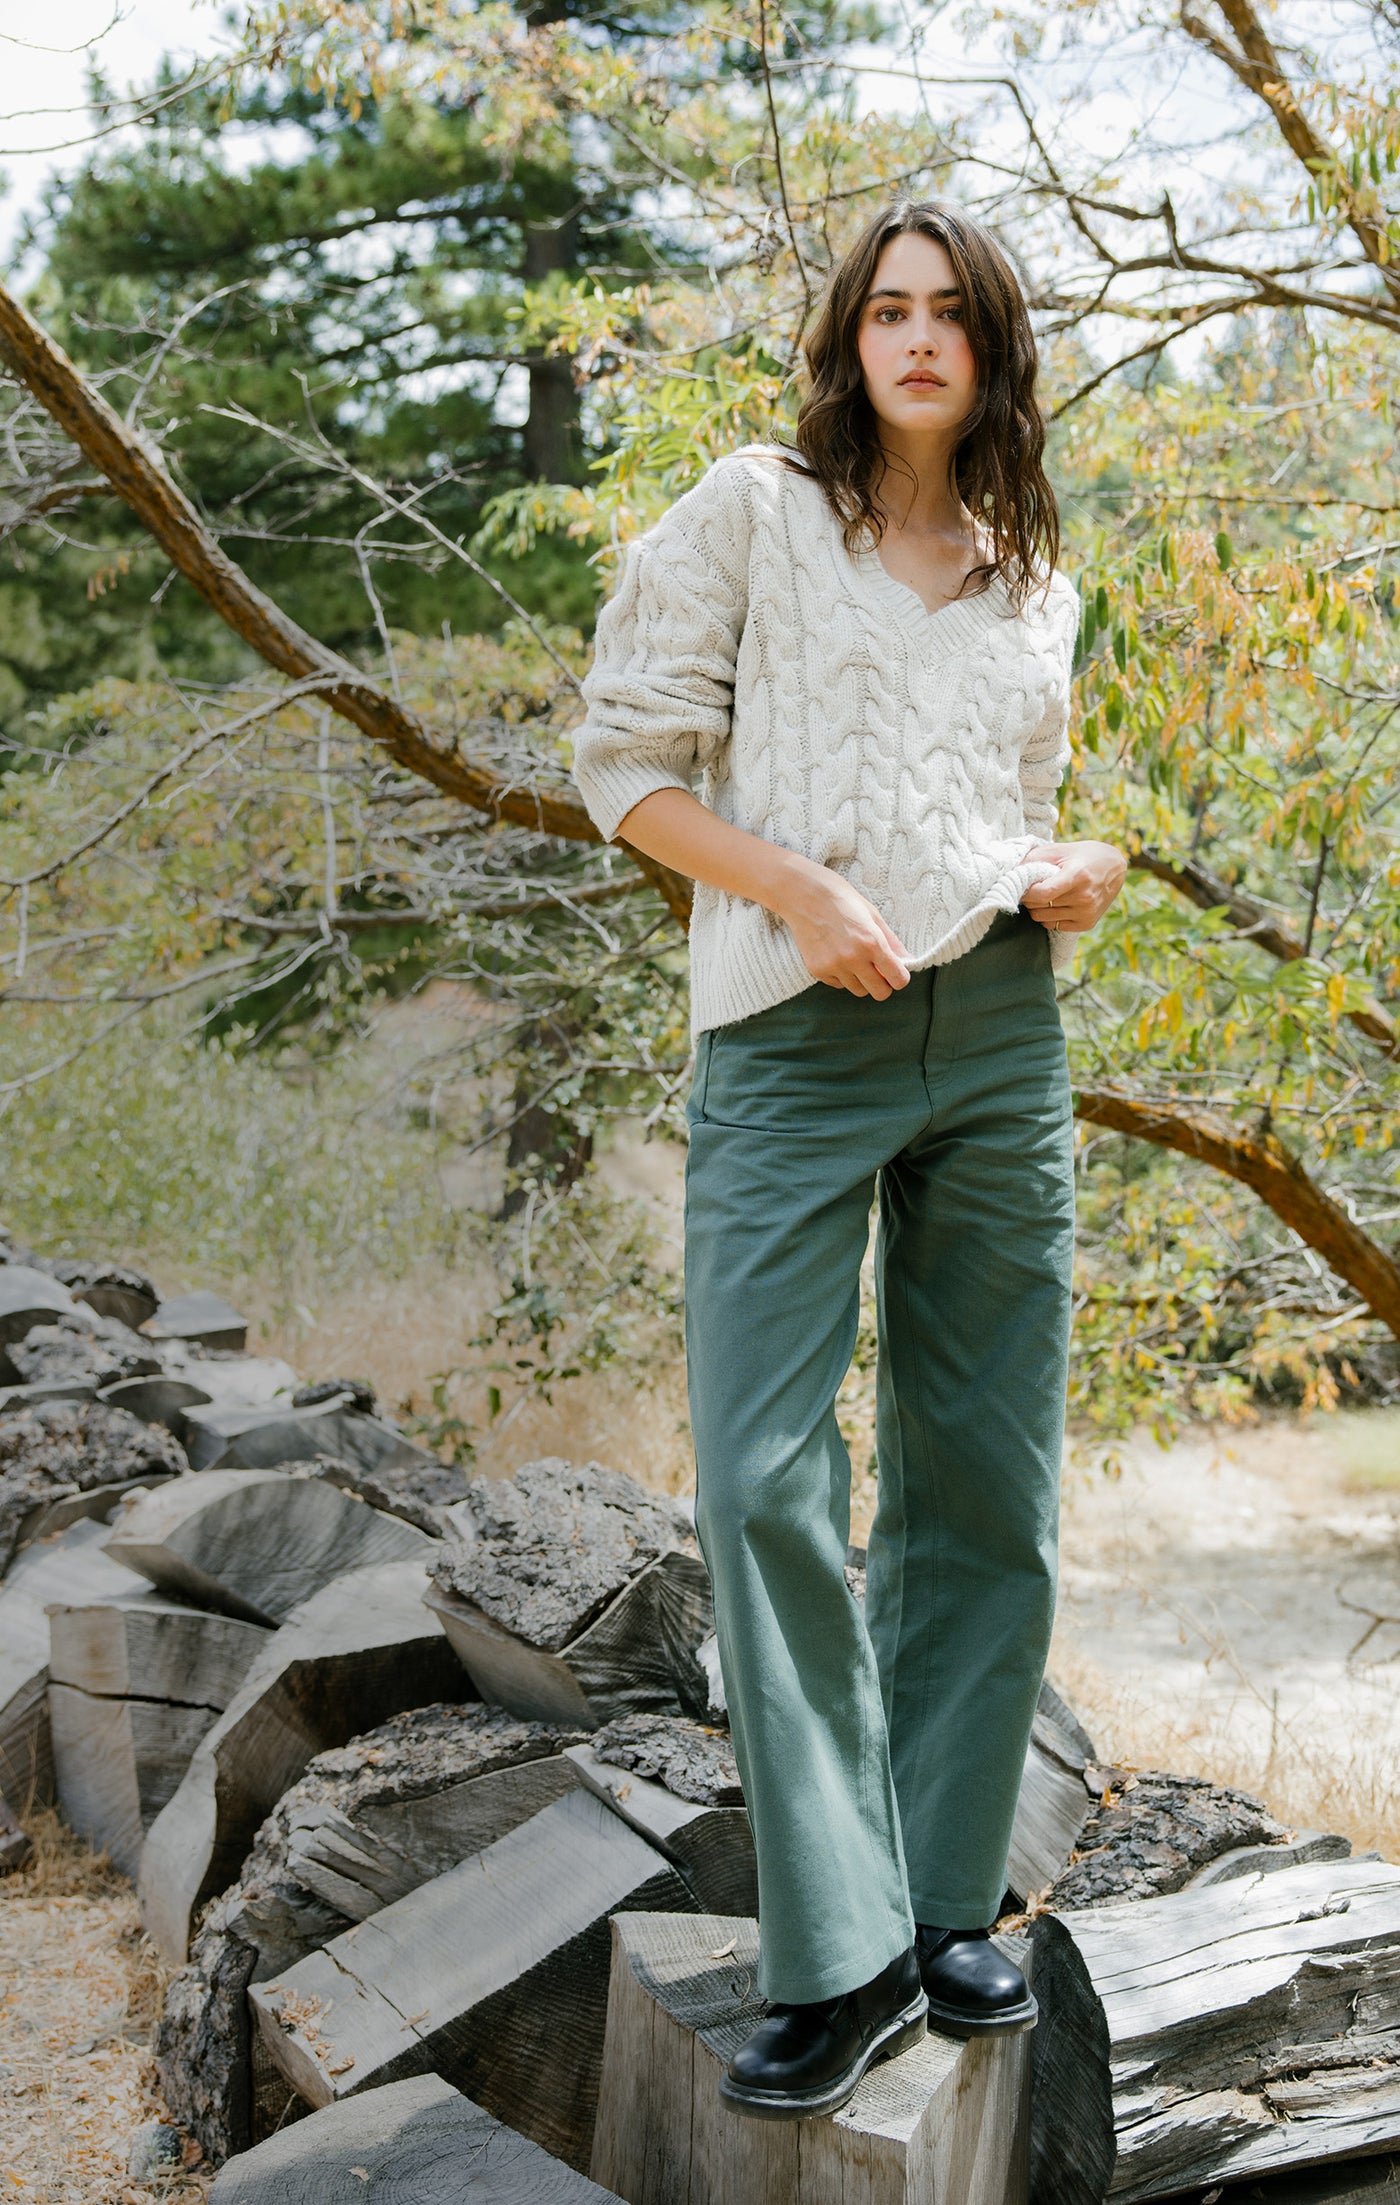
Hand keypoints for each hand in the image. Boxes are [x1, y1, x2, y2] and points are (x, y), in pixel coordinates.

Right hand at [779, 859, 910, 997]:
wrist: (802, 893)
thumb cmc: (840, 898)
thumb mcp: (872, 914)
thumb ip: (892, 942)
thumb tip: (909, 961)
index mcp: (872, 942)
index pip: (898, 980)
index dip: (900, 977)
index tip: (896, 971)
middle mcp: (853, 958)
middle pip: (880, 993)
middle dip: (883, 984)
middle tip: (878, 970)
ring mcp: (833, 966)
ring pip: (858, 990)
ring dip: (861, 980)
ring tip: (854, 958)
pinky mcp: (817, 970)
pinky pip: (838, 984)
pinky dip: (842, 976)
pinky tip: (836, 955)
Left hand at [1020, 840, 1125, 934]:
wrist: (1115, 867)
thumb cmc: (1083, 855)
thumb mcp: (1060, 849)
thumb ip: (1035, 858)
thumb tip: (1010, 870)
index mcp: (1077, 876)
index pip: (1042, 894)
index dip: (1025, 892)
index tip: (1021, 886)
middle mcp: (1084, 897)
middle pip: (1039, 907)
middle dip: (1029, 898)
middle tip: (1032, 888)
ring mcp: (1086, 913)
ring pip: (1043, 918)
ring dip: (1037, 908)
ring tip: (1043, 895)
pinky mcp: (1087, 923)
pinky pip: (1053, 926)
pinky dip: (1048, 916)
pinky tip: (1055, 904)